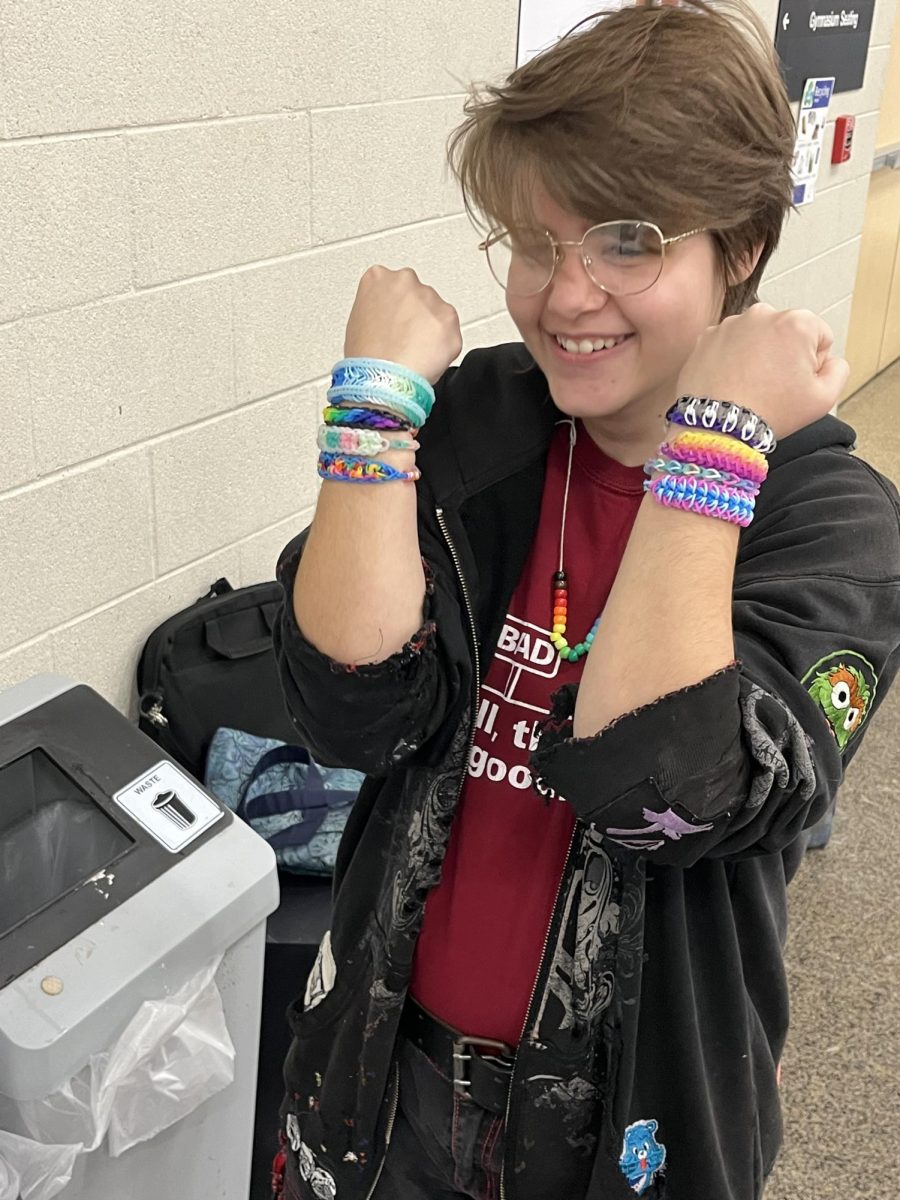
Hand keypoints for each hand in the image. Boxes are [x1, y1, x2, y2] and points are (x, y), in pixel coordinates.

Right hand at [343, 266, 462, 384]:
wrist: (382, 378)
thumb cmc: (366, 358)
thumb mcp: (357, 321)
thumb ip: (378, 309)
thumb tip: (388, 319)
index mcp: (378, 278)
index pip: (393, 286)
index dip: (395, 310)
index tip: (394, 323)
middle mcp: (406, 281)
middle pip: (418, 296)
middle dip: (416, 316)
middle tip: (405, 340)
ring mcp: (429, 298)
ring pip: (436, 313)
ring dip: (431, 331)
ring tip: (414, 352)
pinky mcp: (449, 317)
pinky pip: (451, 332)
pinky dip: (444, 346)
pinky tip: (426, 358)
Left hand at [675, 304, 849, 438]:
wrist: (716, 427)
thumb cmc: (769, 412)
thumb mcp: (824, 398)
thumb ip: (838, 369)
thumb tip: (829, 360)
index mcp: (797, 321)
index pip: (820, 337)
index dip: (813, 364)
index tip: (796, 382)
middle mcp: (762, 313)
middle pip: (787, 334)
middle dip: (784, 355)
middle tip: (773, 387)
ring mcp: (731, 323)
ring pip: (757, 338)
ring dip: (757, 356)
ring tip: (750, 387)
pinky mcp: (706, 337)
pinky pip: (729, 345)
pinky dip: (731, 360)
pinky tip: (731, 383)